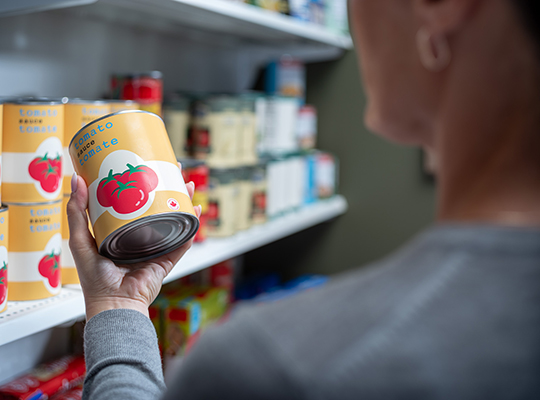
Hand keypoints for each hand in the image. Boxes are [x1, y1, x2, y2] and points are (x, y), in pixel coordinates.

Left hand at [67, 165, 201, 320]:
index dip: (140, 184)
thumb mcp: (79, 240)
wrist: (114, 304)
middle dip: (167, 189)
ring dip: (182, 202)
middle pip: (157, 207)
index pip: (133, 203)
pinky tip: (195, 211)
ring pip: (173, 220)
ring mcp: (156, 248)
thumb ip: (77, 212)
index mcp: (120, 233)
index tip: (144, 167)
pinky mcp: (168, 258)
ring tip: (188, 185)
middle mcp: (140, 238)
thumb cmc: (94, 278)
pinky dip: (191, 226)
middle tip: (172, 171)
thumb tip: (77, 180)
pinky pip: (182, 240)